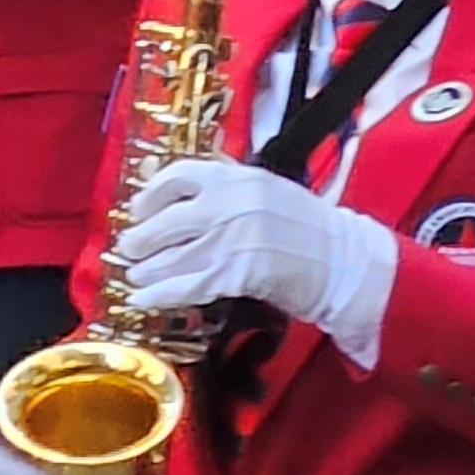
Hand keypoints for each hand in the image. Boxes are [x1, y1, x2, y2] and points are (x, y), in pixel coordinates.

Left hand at [117, 157, 394, 349]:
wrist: (345, 260)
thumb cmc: (308, 226)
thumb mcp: (265, 189)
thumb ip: (226, 190)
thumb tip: (181, 197)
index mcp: (234, 177)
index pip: (178, 176)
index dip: (151, 194)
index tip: (139, 207)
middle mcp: (228, 204)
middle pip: (169, 221)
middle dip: (143, 237)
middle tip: (129, 247)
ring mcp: (231, 239)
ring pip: (176, 256)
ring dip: (149, 269)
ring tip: (134, 276)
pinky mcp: (239, 274)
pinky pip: (190, 285)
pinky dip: (162, 293)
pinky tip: (144, 298)